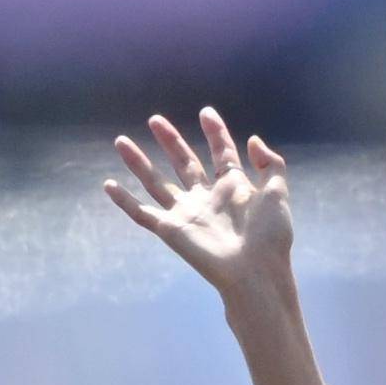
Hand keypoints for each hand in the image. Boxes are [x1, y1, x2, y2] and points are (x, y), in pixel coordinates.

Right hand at [99, 106, 294, 297]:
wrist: (256, 272)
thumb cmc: (270, 238)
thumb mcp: (277, 193)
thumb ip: (270, 164)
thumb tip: (252, 139)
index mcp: (233, 187)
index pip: (221, 153)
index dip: (215, 133)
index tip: (206, 112)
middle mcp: (206, 198)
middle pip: (184, 162)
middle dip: (170, 141)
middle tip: (155, 120)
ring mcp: (186, 214)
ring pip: (156, 182)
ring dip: (138, 162)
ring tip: (121, 141)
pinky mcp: (171, 231)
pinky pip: (143, 214)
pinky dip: (125, 201)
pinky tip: (108, 185)